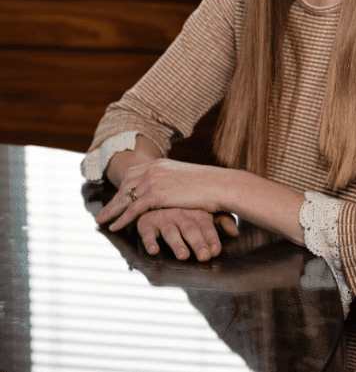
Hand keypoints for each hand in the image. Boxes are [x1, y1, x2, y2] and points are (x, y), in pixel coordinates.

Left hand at [95, 159, 227, 231]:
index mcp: (160, 163)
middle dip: (113, 200)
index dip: (123, 188)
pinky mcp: (155, 195)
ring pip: (125, 198)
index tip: (116, 197)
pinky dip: (121, 218)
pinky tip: (114, 226)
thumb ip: (174, 180)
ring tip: (101, 221)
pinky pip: (132, 209)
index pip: (133, 174)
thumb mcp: (187, 177)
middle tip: (103, 213)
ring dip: (111, 210)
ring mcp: (153, 181)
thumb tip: (173, 188)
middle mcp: (153, 169)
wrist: (218, 185)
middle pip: (125, 185)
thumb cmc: (209, 184)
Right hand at [136, 208, 238, 260]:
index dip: (211, 237)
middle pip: (190, 229)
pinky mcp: (146, 222)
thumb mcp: (203, 211)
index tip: (216, 251)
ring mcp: (164, 218)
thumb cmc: (185, 208)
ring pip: (171, 232)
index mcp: (195, 211)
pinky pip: (146, 233)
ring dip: (177, 244)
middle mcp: (180, 214)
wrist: (155, 191)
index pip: (206, 225)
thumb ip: (221, 220)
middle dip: (198, 243)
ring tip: (184, 255)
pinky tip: (154, 250)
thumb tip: (236, 231)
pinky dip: (149, 241)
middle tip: (204, 256)